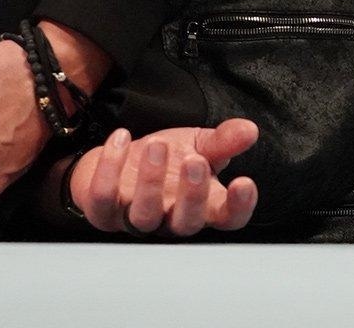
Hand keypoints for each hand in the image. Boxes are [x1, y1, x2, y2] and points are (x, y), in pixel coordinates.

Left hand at [71, 123, 259, 237]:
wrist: (121, 160)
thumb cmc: (167, 160)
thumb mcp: (199, 145)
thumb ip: (224, 140)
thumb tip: (249, 130)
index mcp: (202, 206)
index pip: (228, 219)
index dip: (239, 208)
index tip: (244, 183)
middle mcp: (171, 219)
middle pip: (187, 224)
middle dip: (193, 194)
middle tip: (195, 160)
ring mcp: (136, 220)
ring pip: (145, 215)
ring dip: (151, 181)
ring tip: (157, 146)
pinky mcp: (103, 212)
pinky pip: (104, 197)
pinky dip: (110, 167)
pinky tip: (121, 138)